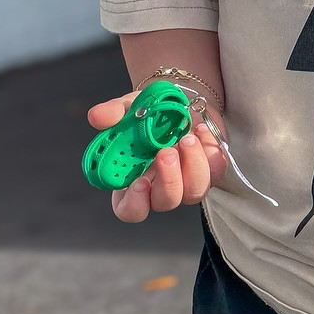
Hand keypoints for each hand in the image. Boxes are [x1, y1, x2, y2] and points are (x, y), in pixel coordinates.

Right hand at [86, 92, 228, 222]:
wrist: (180, 103)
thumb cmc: (148, 114)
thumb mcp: (128, 108)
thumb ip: (113, 113)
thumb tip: (97, 116)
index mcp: (132, 181)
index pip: (129, 210)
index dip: (135, 203)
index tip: (140, 181)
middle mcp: (160, 188)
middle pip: (165, 202)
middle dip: (169, 179)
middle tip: (167, 152)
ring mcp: (187, 183)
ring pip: (195, 192)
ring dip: (193, 165)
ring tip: (187, 137)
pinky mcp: (210, 172)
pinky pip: (216, 173)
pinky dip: (211, 152)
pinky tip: (201, 131)